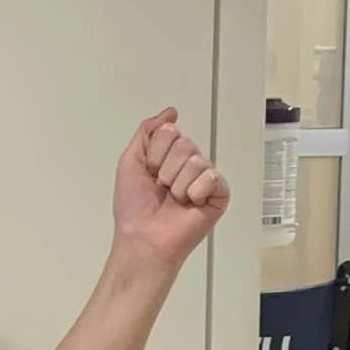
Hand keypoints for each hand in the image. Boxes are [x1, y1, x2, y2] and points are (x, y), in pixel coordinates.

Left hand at [112, 108, 229, 269]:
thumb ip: (147, 131)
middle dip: (165, 168)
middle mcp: (188, 165)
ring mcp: (204, 179)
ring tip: (174, 199)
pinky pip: (211, 176)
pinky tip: (189, 203)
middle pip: (184, 144)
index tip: (149, 173)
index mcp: (169, 156)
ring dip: (177, 183)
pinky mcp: (219, 194)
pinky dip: (194, 191)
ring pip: (195, 160)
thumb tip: (169, 112)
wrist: (143, 237)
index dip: (154, 154)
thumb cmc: (134, 208)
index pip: (169, 132)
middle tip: (161, 188)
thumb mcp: (130, 161)